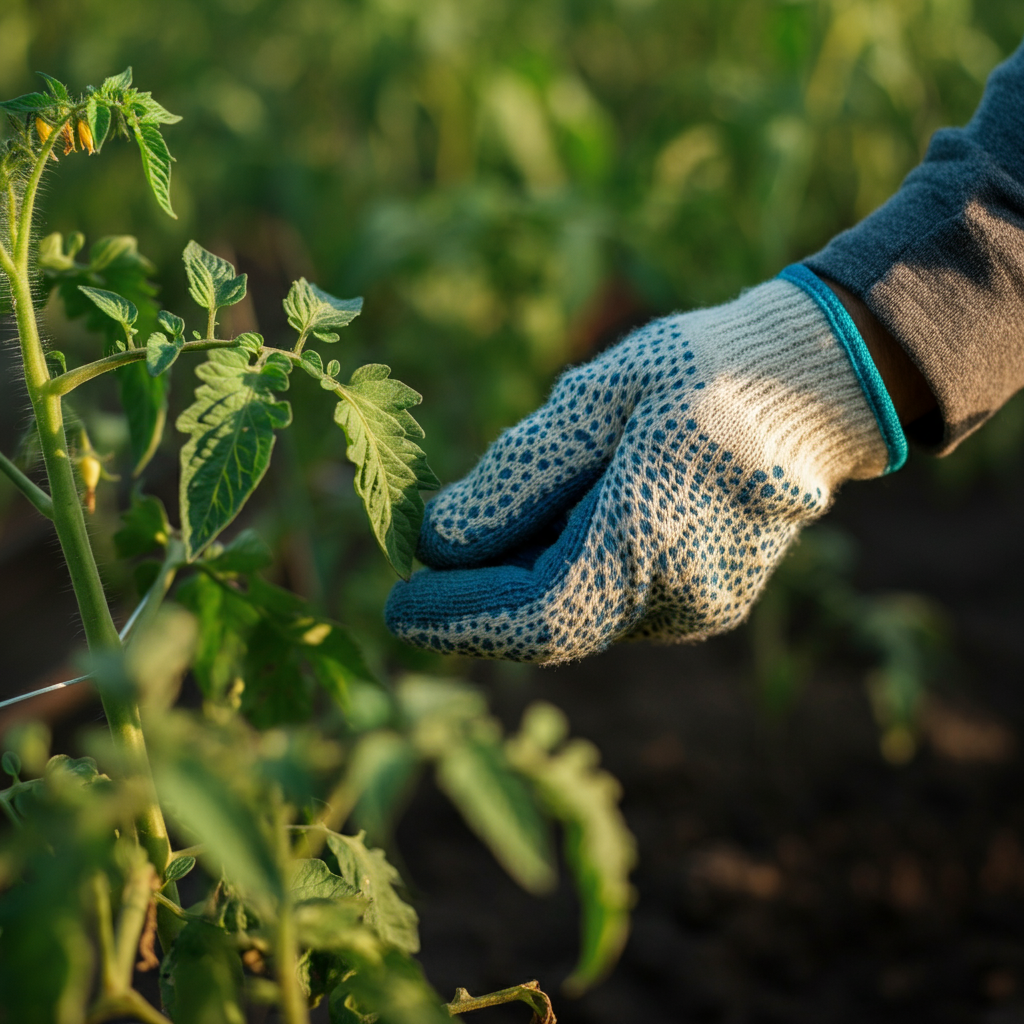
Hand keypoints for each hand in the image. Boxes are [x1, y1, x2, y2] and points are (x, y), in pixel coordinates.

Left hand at [386, 266, 906, 663]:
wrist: (814, 388)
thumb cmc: (702, 371)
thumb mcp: (598, 396)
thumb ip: (518, 473)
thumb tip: (437, 541)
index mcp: (655, 531)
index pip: (538, 613)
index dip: (460, 618)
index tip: (398, 604)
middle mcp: (682, 592)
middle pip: (551, 628)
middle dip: (478, 605)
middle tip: (427, 564)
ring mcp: (700, 608)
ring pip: (580, 623)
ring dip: (519, 589)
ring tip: (497, 529)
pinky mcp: (705, 607)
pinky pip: (613, 611)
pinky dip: (565, 582)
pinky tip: (555, 531)